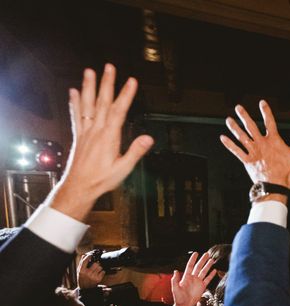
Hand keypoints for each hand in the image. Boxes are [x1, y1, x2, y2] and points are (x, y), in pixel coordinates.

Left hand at [51, 64, 153, 219]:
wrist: (79, 187)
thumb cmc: (101, 180)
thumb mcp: (123, 169)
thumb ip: (136, 152)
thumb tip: (148, 138)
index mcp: (108, 137)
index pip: (119, 111)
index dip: (126, 95)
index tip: (132, 81)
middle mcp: (95, 131)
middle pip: (102, 102)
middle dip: (107, 83)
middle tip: (110, 67)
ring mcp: (85, 132)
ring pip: (87, 105)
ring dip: (88, 87)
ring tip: (89, 72)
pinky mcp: (79, 136)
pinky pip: (76, 115)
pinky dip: (75, 102)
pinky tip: (74, 91)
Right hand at [77, 251, 104, 288]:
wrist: (85, 289)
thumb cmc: (82, 279)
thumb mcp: (79, 271)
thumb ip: (81, 263)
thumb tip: (84, 255)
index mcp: (81, 271)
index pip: (85, 261)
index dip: (89, 256)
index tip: (91, 255)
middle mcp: (87, 273)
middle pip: (96, 263)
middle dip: (96, 264)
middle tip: (95, 265)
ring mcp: (93, 276)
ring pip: (100, 267)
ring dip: (100, 268)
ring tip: (96, 270)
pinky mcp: (98, 279)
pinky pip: (103, 272)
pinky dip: (102, 272)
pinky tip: (98, 274)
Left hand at [171, 252, 216, 305]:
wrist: (185, 305)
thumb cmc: (178, 298)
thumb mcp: (175, 289)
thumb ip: (175, 280)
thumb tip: (175, 271)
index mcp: (186, 277)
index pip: (190, 266)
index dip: (193, 260)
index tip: (196, 253)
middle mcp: (193, 278)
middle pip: (198, 267)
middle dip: (202, 260)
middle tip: (207, 254)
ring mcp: (198, 282)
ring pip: (204, 272)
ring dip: (208, 266)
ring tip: (212, 260)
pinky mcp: (202, 287)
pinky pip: (207, 279)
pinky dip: (211, 275)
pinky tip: (214, 270)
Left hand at [220, 100, 289, 188]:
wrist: (275, 186)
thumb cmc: (286, 172)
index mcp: (273, 141)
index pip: (269, 122)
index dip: (266, 111)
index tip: (262, 103)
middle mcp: (261, 144)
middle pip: (251, 126)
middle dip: (244, 116)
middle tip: (238, 108)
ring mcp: (253, 152)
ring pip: (242, 137)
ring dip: (234, 127)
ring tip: (228, 120)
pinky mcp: (247, 161)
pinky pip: (236, 151)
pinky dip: (229, 144)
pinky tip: (223, 138)